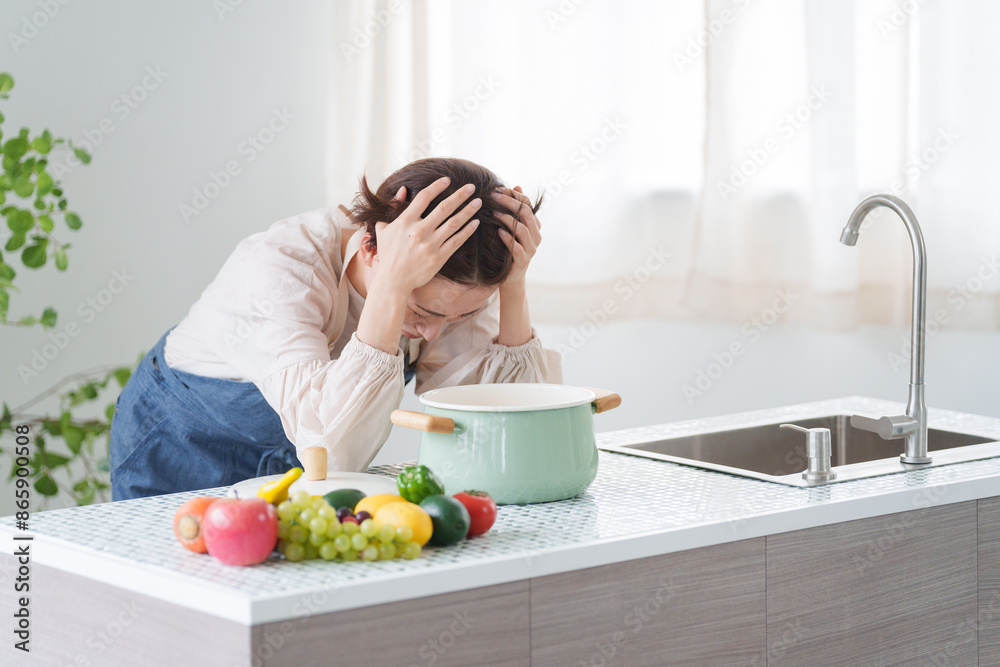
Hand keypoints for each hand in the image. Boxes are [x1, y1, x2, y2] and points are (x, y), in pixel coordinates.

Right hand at [373, 177, 481, 293]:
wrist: (393, 281)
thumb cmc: (388, 254)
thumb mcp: (384, 229)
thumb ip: (393, 208)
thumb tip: (402, 189)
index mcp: (405, 222)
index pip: (424, 197)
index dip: (437, 186)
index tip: (448, 180)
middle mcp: (419, 231)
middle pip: (444, 208)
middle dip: (459, 195)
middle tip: (471, 186)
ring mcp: (430, 244)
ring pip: (454, 223)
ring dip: (467, 211)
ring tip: (477, 202)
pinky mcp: (439, 257)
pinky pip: (457, 241)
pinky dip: (467, 231)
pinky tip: (475, 223)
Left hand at [492, 185, 541, 288]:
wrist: (510, 276)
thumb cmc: (509, 248)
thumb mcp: (512, 227)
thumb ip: (515, 208)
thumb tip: (517, 185)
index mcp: (535, 225)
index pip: (528, 204)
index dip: (514, 195)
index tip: (497, 189)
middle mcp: (536, 236)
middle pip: (526, 214)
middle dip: (509, 203)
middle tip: (493, 197)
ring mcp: (531, 249)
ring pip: (523, 230)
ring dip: (508, 219)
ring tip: (493, 213)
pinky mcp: (523, 261)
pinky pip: (517, 248)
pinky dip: (508, 239)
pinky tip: (499, 232)